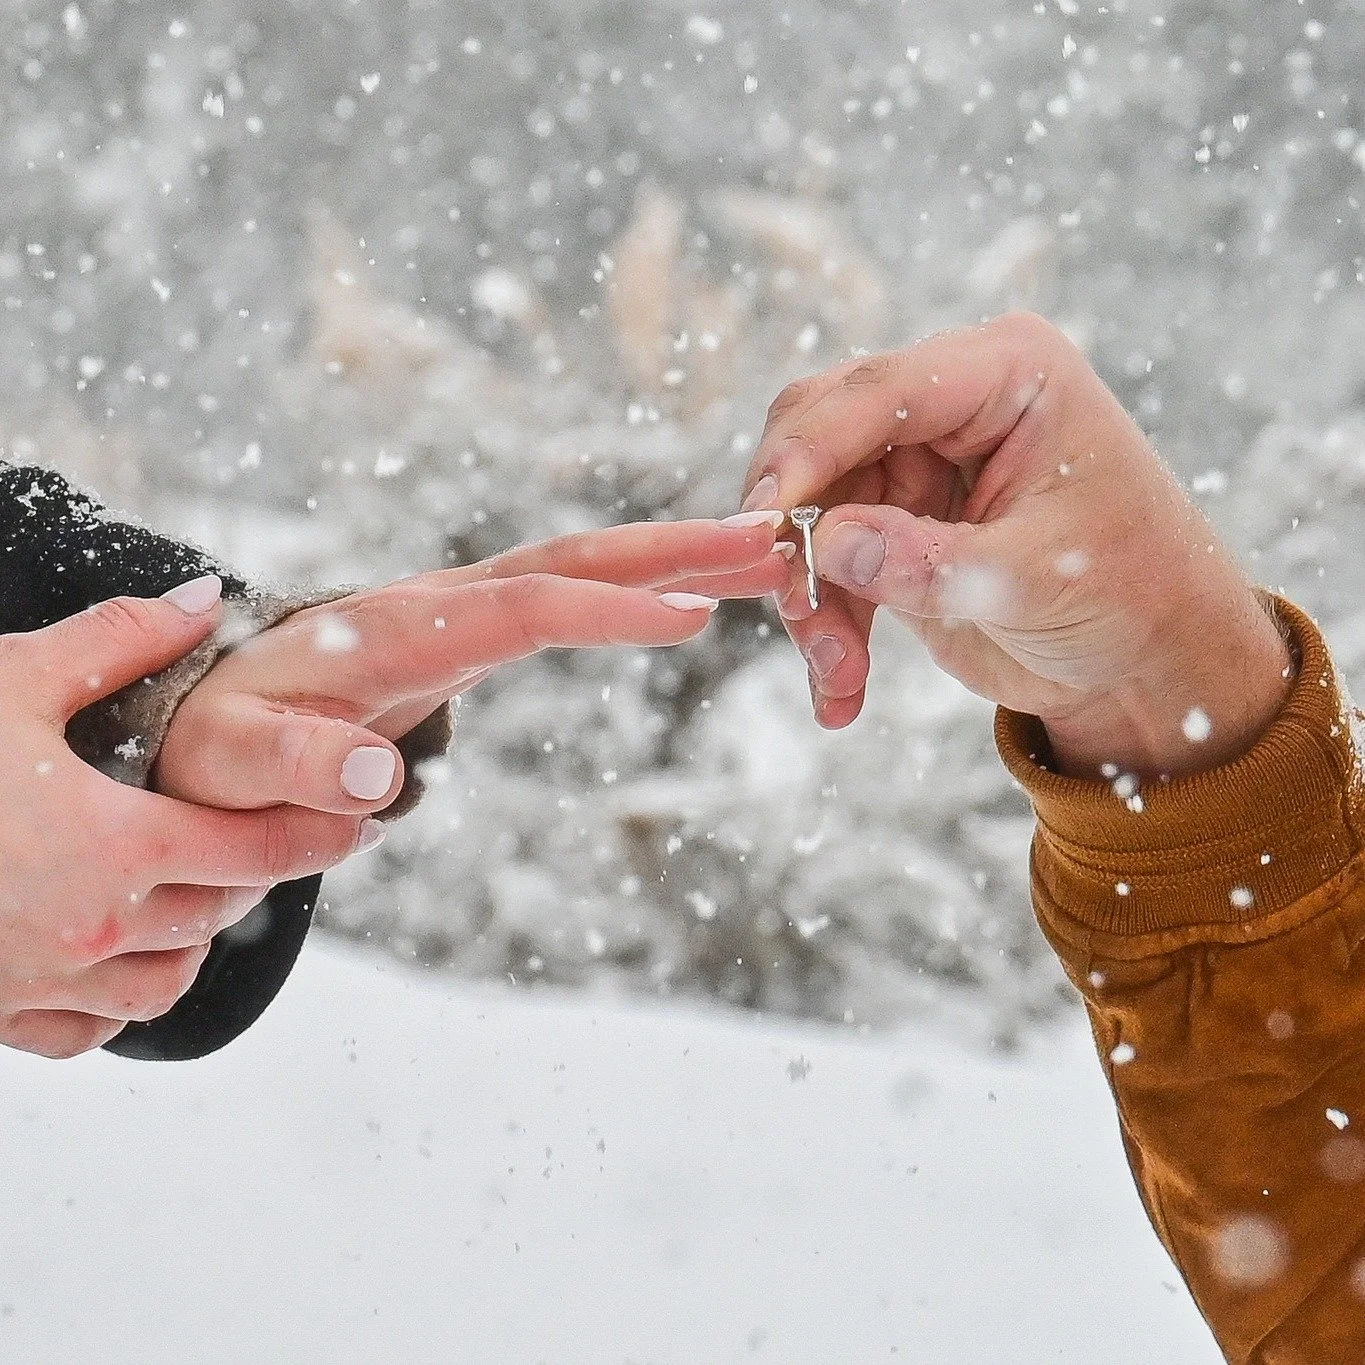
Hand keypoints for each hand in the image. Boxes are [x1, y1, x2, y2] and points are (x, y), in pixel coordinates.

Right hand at [0, 580, 379, 1058]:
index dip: (324, 832)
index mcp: (114, 846)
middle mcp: (92, 930)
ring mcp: (39, 986)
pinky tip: (119, 956)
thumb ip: (118, 642)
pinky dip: (119, 1000)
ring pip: (168, 982)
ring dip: (199, 938)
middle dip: (266, 871)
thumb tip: (205, 598)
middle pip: (224, 909)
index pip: (260, 846)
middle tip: (293, 836)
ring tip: (206, 889)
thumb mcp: (9, 680)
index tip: (368, 819)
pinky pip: (88, 1031)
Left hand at [156, 515, 790, 811]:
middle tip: (774, 544)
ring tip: (769, 557)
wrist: (205, 717)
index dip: (606, 610)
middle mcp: (439, 604)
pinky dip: (640, 587)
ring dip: (674, 555)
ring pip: (582, 567)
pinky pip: (570, 598)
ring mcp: (461, 611)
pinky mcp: (474, 630)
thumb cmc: (213, 746)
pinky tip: (696, 595)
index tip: (696, 613)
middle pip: (571, 560)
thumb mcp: (229, 767)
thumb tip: (379, 779)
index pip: (517, 608)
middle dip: (672, 549)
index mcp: (392, 630)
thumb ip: (293, 769)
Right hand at [741, 312, 1291, 779]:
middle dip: (798, 528)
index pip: (880, 390)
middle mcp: (951, 405)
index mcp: (1006, 375)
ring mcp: (918, 464)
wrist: (1148, 664)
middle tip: (788, 601)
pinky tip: (840, 693)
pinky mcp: (896, 524)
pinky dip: (826, 624)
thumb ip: (929, 562)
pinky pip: (827, 563)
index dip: (809, 449)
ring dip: (811, 597)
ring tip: (838, 674)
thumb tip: (824, 543)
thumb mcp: (1037, 580)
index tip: (762, 518)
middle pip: (822, 435)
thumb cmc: (1130, 596)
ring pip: (812, 510)